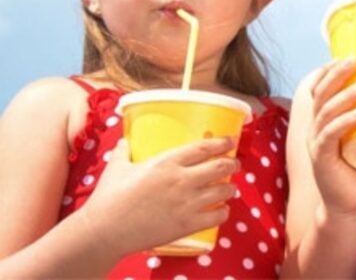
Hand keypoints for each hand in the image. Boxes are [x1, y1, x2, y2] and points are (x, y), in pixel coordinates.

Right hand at [80, 137, 238, 255]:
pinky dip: (224, 212)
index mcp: (166, 163)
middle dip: (232, 164)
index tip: (231, 141)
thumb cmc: (108, 198)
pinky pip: (217, 216)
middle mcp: (181, 180)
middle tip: (234, 164)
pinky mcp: (187, 224)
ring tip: (230, 188)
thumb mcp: (116, 167)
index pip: (204, 148)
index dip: (222, 142)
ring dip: (231, 188)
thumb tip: (125, 141)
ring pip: (223, 191)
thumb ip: (124, 151)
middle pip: (220, 167)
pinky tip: (222, 210)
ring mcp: (187, 203)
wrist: (104, 231)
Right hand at [306, 58, 355, 216]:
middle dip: (336, 75)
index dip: (328, 71)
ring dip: (345, 96)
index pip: (319, 89)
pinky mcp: (321, 159)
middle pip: (321, 95)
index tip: (345, 54)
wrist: (348, 204)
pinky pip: (329, 137)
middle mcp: (316, 128)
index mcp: (325, 120)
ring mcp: (317, 143)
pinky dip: (342, 124)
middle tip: (355, 60)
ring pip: (326, 113)